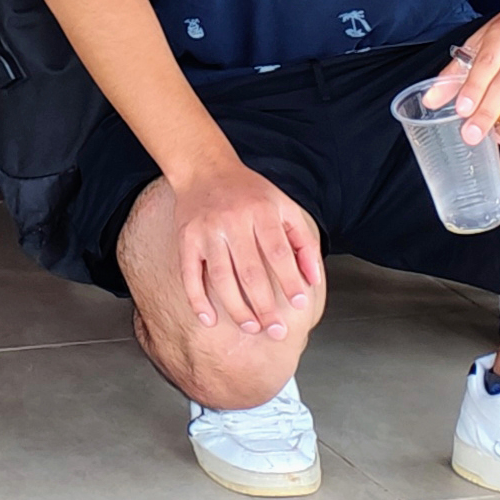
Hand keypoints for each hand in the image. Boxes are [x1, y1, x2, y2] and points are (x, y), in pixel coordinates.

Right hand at [172, 160, 321, 336]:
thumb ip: (303, 241)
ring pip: (220, 277)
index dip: (289, 279)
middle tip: (276, 330)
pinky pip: (190, 274)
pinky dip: (198, 299)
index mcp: (261, 211)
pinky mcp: (186, 239)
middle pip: (249, 271)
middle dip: (265, 305)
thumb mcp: (284, 206)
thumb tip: (313, 280)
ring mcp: (206, 231)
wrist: (204, 168)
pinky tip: (209, 319)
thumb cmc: (250, 192)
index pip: (278, 251)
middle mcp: (232, 220)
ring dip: (236, 308)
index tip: (299, 303)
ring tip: (251, 327)